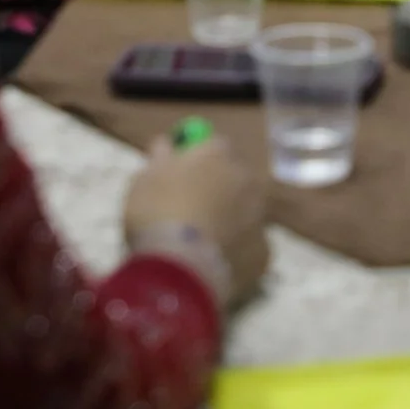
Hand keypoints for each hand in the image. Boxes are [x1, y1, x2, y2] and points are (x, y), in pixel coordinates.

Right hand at [123, 134, 269, 306]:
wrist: (179, 264)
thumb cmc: (157, 212)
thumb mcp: (145, 178)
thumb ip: (160, 157)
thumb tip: (166, 144)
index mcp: (219, 154)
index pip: (214, 145)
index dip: (198, 158)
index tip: (182, 173)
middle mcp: (246, 178)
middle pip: (235, 177)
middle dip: (219, 188)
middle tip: (193, 209)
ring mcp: (260, 216)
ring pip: (245, 211)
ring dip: (230, 218)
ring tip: (202, 240)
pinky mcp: (264, 251)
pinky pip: (249, 244)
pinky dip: (236, 250)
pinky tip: (214, 261)